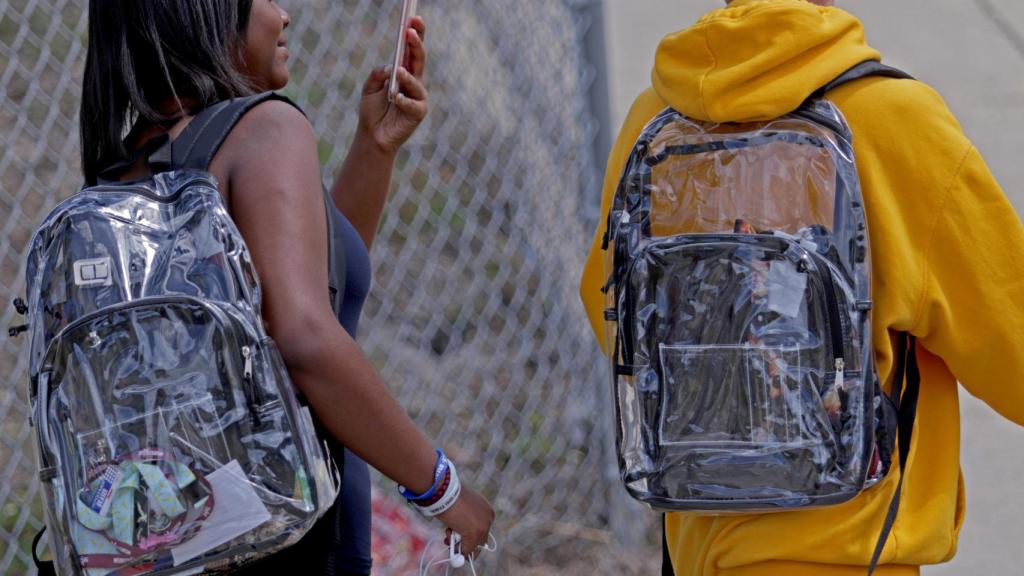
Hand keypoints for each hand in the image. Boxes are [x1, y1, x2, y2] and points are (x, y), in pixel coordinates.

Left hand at [357, 16, 427, 154]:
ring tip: (399, 71)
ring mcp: (418, 97)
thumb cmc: (372, 111)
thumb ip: (376, 75)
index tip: (412, 18)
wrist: (373, 136)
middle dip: (416, 44)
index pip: (412, 49)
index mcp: (404, 71)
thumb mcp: (369, 88)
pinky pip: (413, 104)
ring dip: (408, 76)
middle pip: (419, 59)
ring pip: (417, 82)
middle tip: (410, 31)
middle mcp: (414, 81)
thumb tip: (389, 68)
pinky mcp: (418, 113)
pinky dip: (404, 100)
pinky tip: (396, 98)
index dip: (414, 33)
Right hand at [436, 486, 494, 558]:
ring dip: (458, 545)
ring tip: (447, 534)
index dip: (469, 535)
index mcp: (487, 510)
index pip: (481, 529)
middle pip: (480, 540)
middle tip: (450, 540)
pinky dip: (457, 550)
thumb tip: (460, 532)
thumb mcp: (461, 506)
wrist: (444, 490)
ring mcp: (483, 527)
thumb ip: (465, 518)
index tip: (458, 535)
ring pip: (473, 546)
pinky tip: (448, 535)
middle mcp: (488, 518)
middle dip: (465, 543)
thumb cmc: (449, 495)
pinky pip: (467, 550)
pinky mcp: (475, 534)